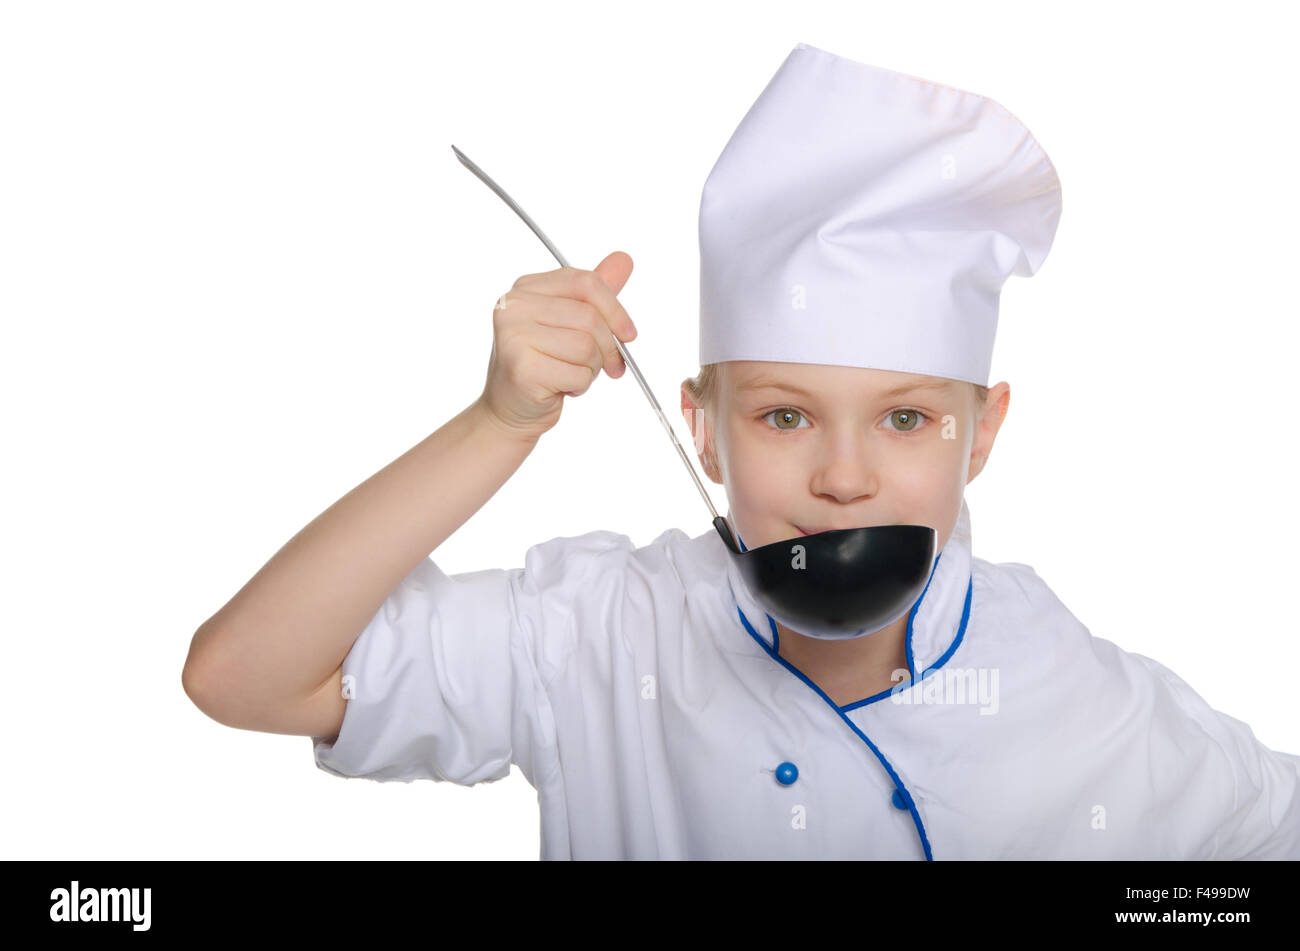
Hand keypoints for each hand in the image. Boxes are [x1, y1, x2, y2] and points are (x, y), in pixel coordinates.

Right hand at [478, 251, 636, 439]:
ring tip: (573, 375)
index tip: (628, 334)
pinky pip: (578, 374)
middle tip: (607, 366)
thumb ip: (594, 292)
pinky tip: (562, 388)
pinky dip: (581, 386)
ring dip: (592, 369)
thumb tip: (624, 259)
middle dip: (607, 348)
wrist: (509, 409)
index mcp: (527, 288)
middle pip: (590, 318)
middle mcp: (515, 306)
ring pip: (586, 347)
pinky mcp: (522, 368)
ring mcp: (514, 336)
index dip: (616, 309)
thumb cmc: (540, 364)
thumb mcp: (568, 322)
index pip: (586, 282)